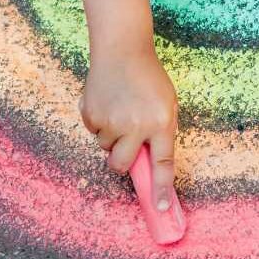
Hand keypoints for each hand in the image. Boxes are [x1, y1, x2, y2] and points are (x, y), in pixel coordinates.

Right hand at [79, 49, 178, 210]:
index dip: (161, 188)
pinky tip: (107, 103)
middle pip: (122, 165)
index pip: (163, 164)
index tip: (161, 208)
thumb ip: (160, 133)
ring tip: (119, 111)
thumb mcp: (166, 105)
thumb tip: (149, 164)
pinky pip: (93, 132)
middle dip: (122, 163)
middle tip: (125, 149)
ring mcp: (112, 120)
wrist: (122, 50)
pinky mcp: (92, 113)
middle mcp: (136, 125)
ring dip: (111, 137)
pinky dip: (99, 123)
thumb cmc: (149, 79)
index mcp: (161, 123)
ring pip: (106, 148)